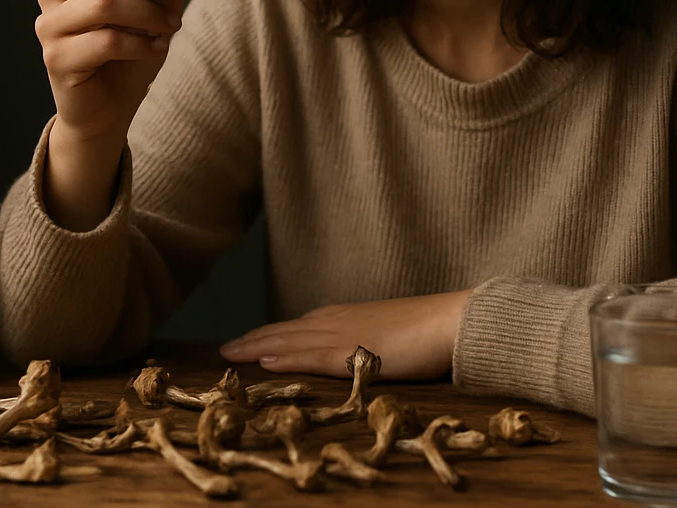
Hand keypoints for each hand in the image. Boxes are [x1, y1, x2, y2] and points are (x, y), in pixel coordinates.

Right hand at [35, 0, 193, 140]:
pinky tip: (155, 48)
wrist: (109, 107)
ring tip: (172, 25)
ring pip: (104, 3)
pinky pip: (106, 41)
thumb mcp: (153, 6)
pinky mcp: (56, 58)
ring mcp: (50, 25)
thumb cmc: (130, 51)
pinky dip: (140, 43)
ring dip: (148, 11)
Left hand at [218, 290, 471, 380]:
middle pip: (286, 329)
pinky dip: (283, 357)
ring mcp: (342, 335)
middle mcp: (338, 320)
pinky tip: (262, 361)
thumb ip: (368, 341)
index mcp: (347, 315)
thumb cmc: (428, 330)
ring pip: (289, 340)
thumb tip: (358, 352)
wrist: (451, 322)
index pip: (299, 325)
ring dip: (257, 346)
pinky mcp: (350, 353)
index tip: (249, 339)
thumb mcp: (390, 334)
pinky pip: (308, 356)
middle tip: (225, 348)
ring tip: (230, 353)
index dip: (272, 332)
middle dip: (254, 338)